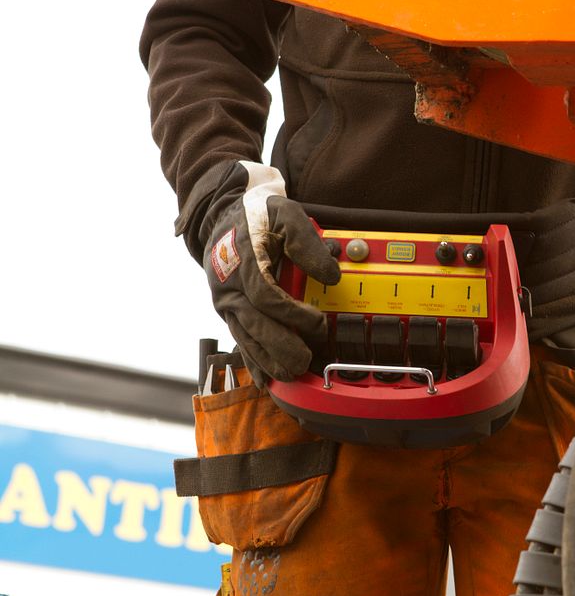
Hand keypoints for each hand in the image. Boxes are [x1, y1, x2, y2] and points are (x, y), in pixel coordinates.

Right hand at [199, 161, 339, 387]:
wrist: (223, 217)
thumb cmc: (258, 216)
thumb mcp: (285, 214)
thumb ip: (307, 242)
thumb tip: (331, 274)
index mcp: (242, 262)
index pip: (267, 296)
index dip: (293, 314)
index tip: (317, 321)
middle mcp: (229, 288)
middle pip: (254, 324)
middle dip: (281, 347)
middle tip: (305, 361)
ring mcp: (226, 303)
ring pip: (245, 338)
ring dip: (268, 361)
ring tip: (291, 375)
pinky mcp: (229, 313)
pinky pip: (239, 341)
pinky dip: (252, 362)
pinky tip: (264, 381)